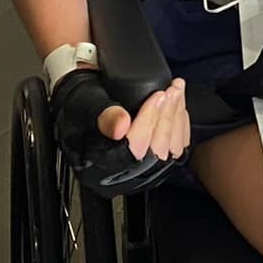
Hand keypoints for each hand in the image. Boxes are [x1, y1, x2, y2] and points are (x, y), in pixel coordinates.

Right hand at [52, 71, 190, 196]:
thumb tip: (121, 125)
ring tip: (176, 92)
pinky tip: (180, 107)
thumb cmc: (81, 105)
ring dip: (176, 117)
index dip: (147, 121)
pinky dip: (181, 125)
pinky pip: (176, 148)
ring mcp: (141, 168)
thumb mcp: (85, 106)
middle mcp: (122, 173)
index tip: (157, 96)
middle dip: (167, 116)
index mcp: (100, 165)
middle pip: (155, 149)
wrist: (83, 103)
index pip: (132, 148)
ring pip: (169, 149)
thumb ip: (104, 116)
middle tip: (172, 90)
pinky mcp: (155, 160)